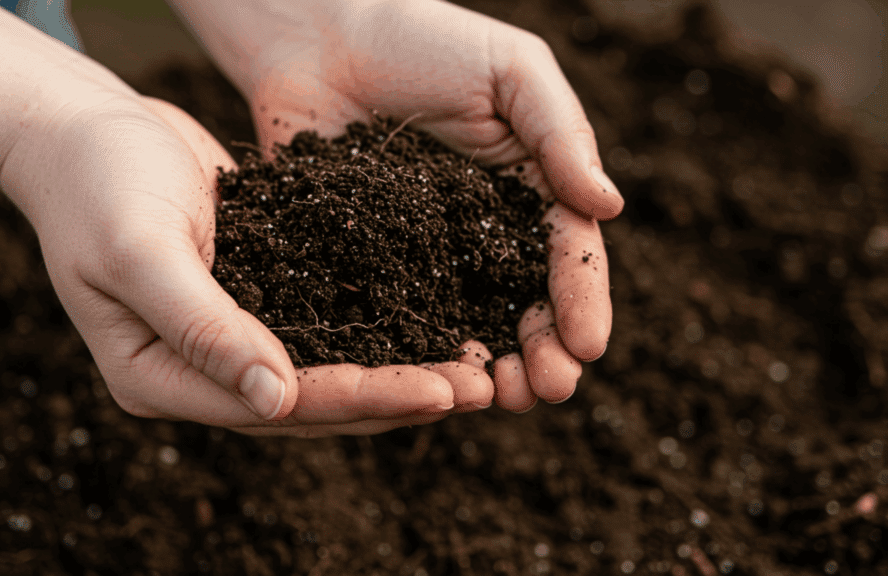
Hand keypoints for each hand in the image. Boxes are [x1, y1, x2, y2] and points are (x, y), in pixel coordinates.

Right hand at [0, 94, 487, 435]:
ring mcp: (227, 337)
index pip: (278, 406)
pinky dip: (375, 324)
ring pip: (326, 370)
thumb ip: (202, 329)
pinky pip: (322, 324)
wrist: (82, 128)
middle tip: (483, 388)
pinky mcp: (253, 297)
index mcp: (159, 378)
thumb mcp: (138, 251)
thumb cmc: (94, 182)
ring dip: (398, 368)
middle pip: (313, 402)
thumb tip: (276, 403)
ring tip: (475, 365)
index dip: (363, 400)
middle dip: (398, 395)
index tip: (440, 391)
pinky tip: (430, 317)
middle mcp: (199, 372)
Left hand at [170, 0, 618, 410]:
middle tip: (548, 389)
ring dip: (491, 368)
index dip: (580, 301)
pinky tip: (429, 379)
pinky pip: (394, 316)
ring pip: (466, 324)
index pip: (564, 255)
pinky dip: (417, 352)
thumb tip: (609, 208)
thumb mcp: (511, 72)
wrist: (320, 34)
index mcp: (526, 192)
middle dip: (544, 352)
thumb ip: (559, 135)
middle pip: (522, 305)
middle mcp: (479, 236)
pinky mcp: (364, 265)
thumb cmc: (424, 39)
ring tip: (502, 399)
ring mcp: (423, 256)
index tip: (587, 345)